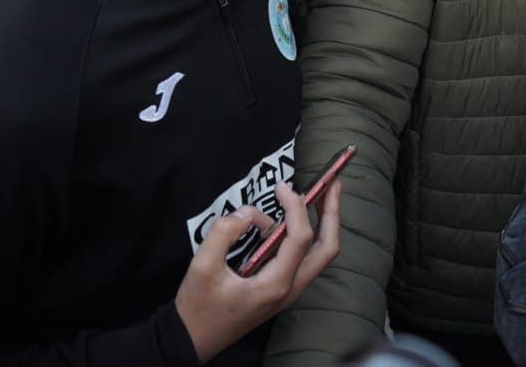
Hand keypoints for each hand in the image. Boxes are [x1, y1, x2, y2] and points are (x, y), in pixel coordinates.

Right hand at [176, 181, 341, 363]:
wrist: (193, 340)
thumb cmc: (197, 308)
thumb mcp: (202, 267)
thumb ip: (224, 232)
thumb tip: (248, 213)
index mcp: (275, 284)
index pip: (301, 237)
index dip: (296, 207)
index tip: (281, 187)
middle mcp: (289, 288)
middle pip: (327, 248)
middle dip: (332, 213)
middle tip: (333, 184)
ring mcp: (287, 291)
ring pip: (317, 254)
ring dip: (321, 224)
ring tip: (312, 196)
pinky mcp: (279, 289)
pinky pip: (299, 258)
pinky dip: (298, 236)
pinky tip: (278, 221)